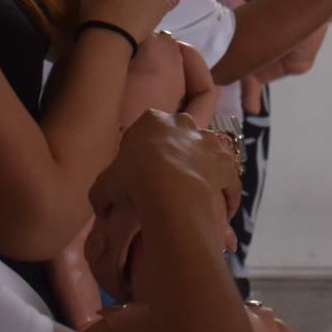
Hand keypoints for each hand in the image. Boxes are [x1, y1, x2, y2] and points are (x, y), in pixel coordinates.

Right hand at [90, 108, 241, 228]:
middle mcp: (183, 122)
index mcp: (151, 119)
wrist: (167, 187)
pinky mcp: (225, 162)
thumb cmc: (132, 179)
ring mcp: (208, 140)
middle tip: (166, 180)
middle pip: (179, 135)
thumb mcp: (104, 186)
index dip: (144, 150)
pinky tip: (226, 211)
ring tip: (195, 192)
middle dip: (175, 152)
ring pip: (207, 151)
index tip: (141, 171)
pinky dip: (229, 192)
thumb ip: (101, 195)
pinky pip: (230, 178)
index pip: (147, 129)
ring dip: (203, 167)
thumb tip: (101, 210)